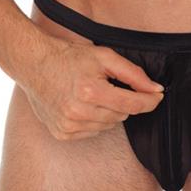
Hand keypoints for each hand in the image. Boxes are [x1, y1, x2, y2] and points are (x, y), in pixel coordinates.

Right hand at [19, 36, 164, 140]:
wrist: (33, 64)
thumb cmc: (69, 57)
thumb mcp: (104, 57)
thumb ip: (133, 74)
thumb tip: (155, 89)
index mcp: (90, 91)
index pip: (132, 104)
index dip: (149, 100)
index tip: (157, 96)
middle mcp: (78, 112)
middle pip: (122, 115)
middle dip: (122, 101)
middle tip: (107, 86)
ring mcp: (69, 125)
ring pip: (109, 125)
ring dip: (108, 112)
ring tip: (91, 94)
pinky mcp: (62, 133)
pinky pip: (93, 132)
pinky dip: (93, 120)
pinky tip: (81, 105)